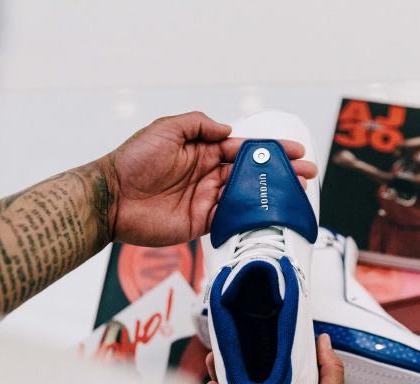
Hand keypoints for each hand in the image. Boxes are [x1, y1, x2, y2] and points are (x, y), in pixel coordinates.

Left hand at [96, 112, 317, 245]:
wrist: (113, 197)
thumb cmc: (134, 160)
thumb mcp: (167, 129)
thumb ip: (200, 125)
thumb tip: (229, 131)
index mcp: (203, 151)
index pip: (243, 149)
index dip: (269, 150)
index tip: (294, 151)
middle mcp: (209, 174)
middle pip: (251, 174)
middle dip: (280, 172)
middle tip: (307, 174)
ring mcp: (206, 199)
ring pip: (246, 196)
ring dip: (272, 194)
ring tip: (297, 193)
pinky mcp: (201, 222)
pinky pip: (231, 219)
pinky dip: (250, 216)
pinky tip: (271, 214)